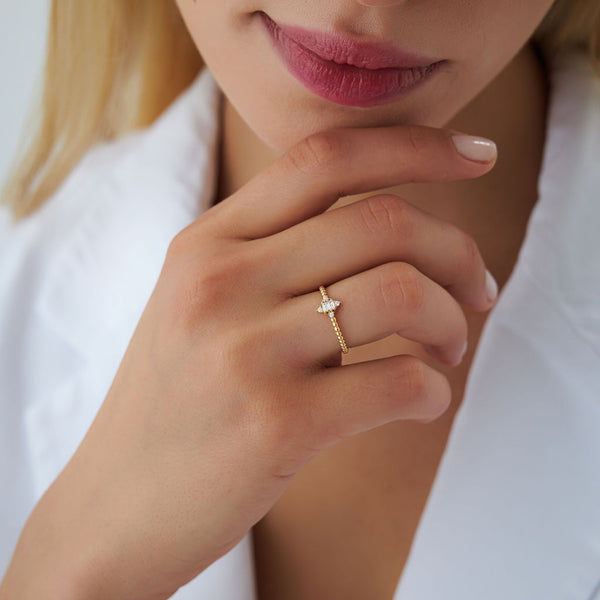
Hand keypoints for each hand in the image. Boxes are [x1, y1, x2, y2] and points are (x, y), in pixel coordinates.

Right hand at [0, 126, 496, 599]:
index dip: (415, 145)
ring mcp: (247, 351)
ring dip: (453, 318)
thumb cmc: (174, 398)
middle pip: (383, 220)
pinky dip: (434, 390)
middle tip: (477, 289)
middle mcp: (222, 281)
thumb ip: (272, 252)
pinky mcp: (278, 423)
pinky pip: (400, 382)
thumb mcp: (199, 301)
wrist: (117, 504)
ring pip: (401, 291)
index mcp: (207, 241)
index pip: (325, 158)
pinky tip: (422, 400)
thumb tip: (387, 227)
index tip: (476, 153)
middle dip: (457, 251)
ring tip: (449, 348)